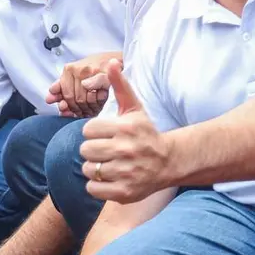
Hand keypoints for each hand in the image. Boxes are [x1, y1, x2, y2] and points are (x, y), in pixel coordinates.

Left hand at [46, 55, 111, 117]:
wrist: (112, 60)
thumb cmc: (91, 70)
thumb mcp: (73, 76)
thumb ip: (60, 88)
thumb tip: (48, 99)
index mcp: (69, 69)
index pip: (66, 94)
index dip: (70, 105)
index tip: (73, 110)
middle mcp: (79, 69)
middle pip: (76, 99)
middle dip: (80, 108)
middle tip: (83, 111)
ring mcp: (93, 71)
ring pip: (87, 100)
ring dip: (90, 107)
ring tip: (92, 108)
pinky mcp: (106, 76)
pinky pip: (99, 96)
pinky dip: (99, 101)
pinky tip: (99, 101)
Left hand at [80, 60, 172, 203]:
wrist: (169, 162)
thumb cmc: (146, 133)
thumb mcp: (134, 109)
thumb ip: (120, 86)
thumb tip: (111, 63)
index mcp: (125, 128)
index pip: (87, 130)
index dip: (94, 133)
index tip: (108, 135)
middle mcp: (126, 150)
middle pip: (85, 151)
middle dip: (93, 151)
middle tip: (107, 152)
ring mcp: (126, 172)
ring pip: (88, 170)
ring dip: (95, 169)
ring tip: (109, 165)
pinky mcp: (125, 192)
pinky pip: (93, 189)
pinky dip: (97, 186)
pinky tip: (109, 179)